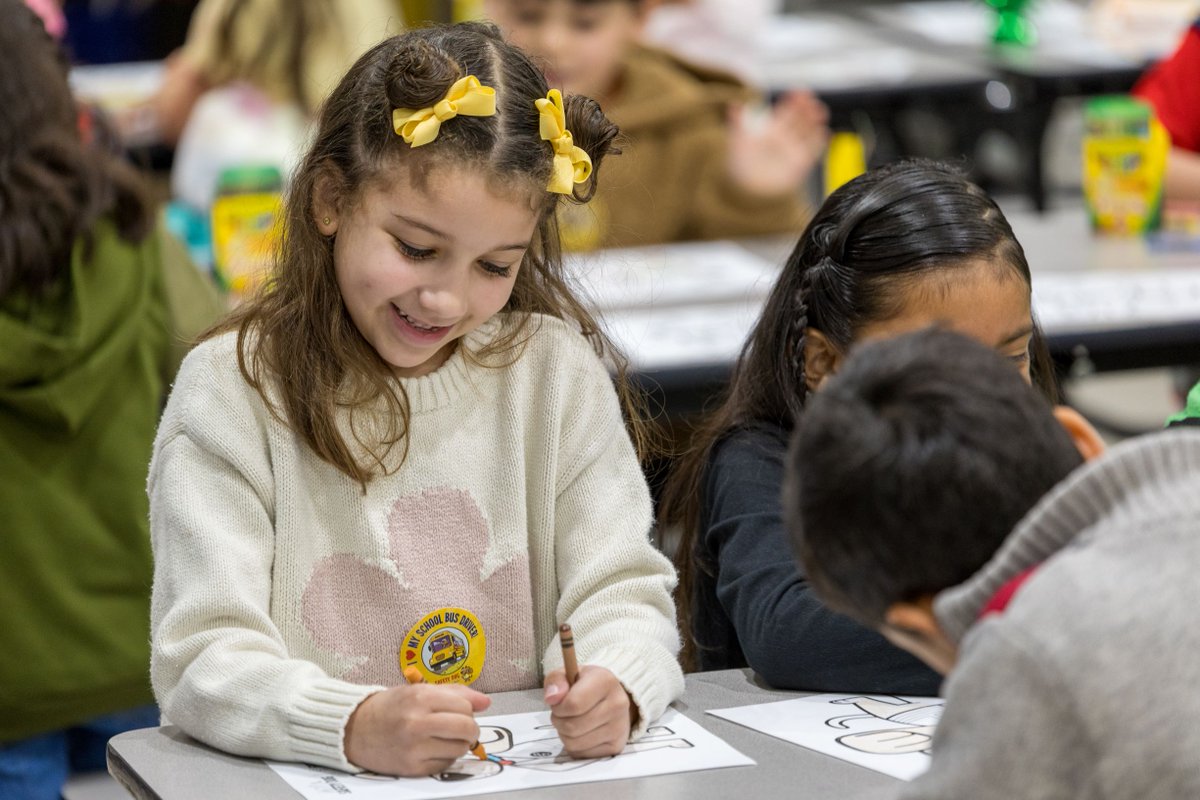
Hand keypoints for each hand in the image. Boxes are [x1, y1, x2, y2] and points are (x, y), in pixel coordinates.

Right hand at [344, 683, 490, 775]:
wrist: (354, 729)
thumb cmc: (390, 707)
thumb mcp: (420, 690)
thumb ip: (456, 693)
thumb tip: (486, 702)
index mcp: (420, 697)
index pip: (466, 707)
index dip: (469, 710)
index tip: (462, 712)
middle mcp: (417, 723)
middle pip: (467, 728)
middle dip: (471, 730)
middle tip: (463, 728)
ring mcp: (414, 748)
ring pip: (460, 749)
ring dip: (459, 744)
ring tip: (445, 738)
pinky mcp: (411, 768)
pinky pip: (445, 764)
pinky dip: (445, 757)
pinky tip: (432, 749)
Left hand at [544, 665, 634, 757]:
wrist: (612, 699)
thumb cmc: (585, 686)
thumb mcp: (567, 674)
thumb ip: (555, 681)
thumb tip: (552, 698)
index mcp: (605, 681)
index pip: (573, 704)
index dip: (558, 707)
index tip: (559, 704)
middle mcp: (617, 704)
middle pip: (571, 727)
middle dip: (559, 721)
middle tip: (564, 714)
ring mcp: (619, 728)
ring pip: (574, 743)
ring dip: (565, 735)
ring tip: (572, 722)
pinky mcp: (616, 746)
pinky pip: (581, 754)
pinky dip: (575, 746)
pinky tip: (582, 733)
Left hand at [727, 90, 829, 196]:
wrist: (746, 191)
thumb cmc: (740, 165)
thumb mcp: (738, 141)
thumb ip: (737, 123)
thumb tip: (733, 105)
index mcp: (772, 129)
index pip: (786, 110)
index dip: (793, 100)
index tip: (799, 91)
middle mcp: (786, 137)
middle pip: (800, 118)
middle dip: (806, 108)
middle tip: (810, 100)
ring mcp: (794, 149)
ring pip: (808, 131)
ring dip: (815, 121)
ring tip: (820, 112)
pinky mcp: (801, 164)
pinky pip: (813, 150)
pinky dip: (819, 141)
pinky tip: (824, 133)